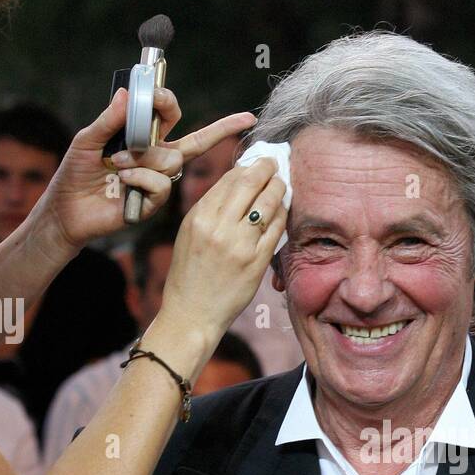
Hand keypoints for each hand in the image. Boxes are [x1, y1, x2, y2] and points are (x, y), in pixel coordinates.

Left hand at [30, 87, 256, 257]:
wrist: (66, 209)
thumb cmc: (76, 172)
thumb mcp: (87, 140)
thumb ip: (108, 120)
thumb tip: (126, 93)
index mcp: (141, 140)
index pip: (167, 119)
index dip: (168, 103)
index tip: (157, 93)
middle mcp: (153, 160)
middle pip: (191, 143)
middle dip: (209, 131)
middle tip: (162, 106)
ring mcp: (154, 182)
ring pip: (172, 161)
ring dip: (143, 157)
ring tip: (117, 163)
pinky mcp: (151, 203)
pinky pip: (161, 185)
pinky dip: (141, 178)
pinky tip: (123, 180)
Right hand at [149, 155, 287, 367]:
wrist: (192, 312)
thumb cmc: (190, 273)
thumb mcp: (190, 233)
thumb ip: (211, 209)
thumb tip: (238, 182)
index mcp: (199, 216)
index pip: (229, 178)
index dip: (248, 166)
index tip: (258, 162)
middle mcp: (218, 227)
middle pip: (250, 183)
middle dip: (267, 168)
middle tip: (277, 163)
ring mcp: (238, 245)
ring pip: (268, 203)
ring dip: (279, 188)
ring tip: (283, 184)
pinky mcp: (255, 263)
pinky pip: (276, 230)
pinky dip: (282, 215)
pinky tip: (284, 209)